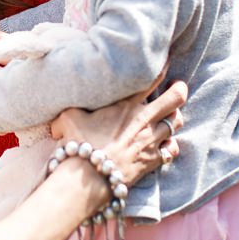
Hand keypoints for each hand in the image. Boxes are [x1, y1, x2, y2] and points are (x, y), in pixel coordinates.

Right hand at [50, 79, 188, 189]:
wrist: (90, 175)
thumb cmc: (80, 144)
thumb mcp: (69, 118)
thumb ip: (72, 110)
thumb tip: (58, 117)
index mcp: (125, 104)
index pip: (150, 80)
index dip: (161, 70)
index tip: (165, 64)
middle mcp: (143, 119)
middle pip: (175, 98)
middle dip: (180, 91)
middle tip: (179, 88)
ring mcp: (151, 139)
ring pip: (175, 123)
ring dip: (174, 119)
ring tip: (171, 117)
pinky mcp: (153, 160)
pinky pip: (172, 150)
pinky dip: (171, 146)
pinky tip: (167, 145)